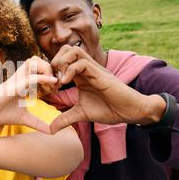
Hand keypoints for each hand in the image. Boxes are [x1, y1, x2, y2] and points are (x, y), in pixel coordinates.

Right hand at [0, 56, 57, 133]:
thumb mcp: (24, 119)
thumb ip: (38, 123)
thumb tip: (51, 132)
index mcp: (22, 82)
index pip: (38, 68)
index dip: (50, 73)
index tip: (58, 87)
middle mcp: (20, 78)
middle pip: (37, 59)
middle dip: (50, 67)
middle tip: (57, 82)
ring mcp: (16, 80)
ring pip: (34, 61)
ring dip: (47, 68)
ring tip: (53, 82)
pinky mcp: (14, 86)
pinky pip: (31, 77)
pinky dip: (44, 77)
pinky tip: (53, 82)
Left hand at [49, 45, 165, 132]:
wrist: (130, 111)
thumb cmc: (109, 109)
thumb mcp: (81, 115)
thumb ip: (65, 119)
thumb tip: (50, 130)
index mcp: (80, 75)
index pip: (62, 60)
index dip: (51, 69)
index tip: (48, 84)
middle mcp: (86, 68)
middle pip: (66, 49)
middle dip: (54, 61)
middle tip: (52, 79)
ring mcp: (93, 69)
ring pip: (73, 50)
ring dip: (62, 62)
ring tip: (59, 80)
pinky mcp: (100, 73)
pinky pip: (82, 63)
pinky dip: (70, 70)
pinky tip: (66, 83)